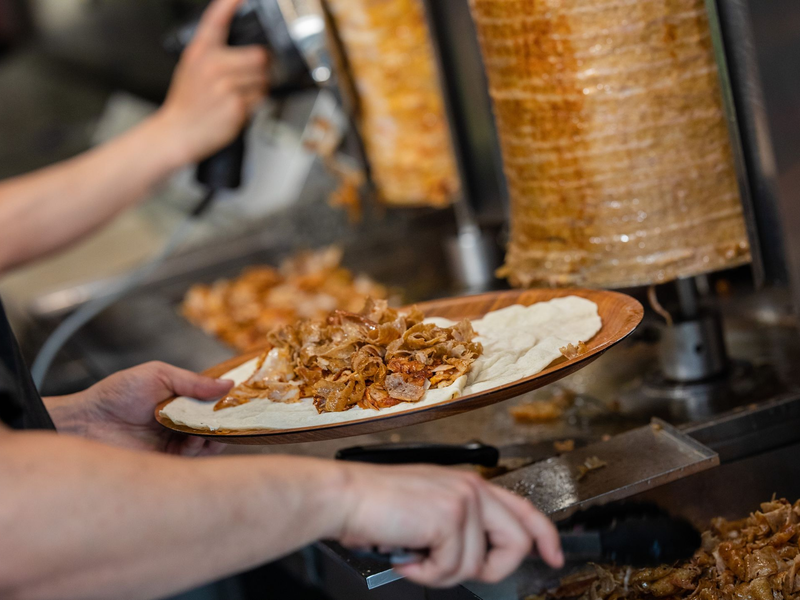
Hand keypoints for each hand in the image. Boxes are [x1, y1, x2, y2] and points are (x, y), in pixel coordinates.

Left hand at [46, 362, 231, 455]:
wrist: (86, 423)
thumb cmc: (117, 393)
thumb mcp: (158, 375)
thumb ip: (193, 381)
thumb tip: (229, 384)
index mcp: (180, 400)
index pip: (212, 402)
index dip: (228, 402)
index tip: (243, 399)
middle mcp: (181, 422)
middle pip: (215, 425)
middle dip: (226, 422)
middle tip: (233, 418)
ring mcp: (174, 443)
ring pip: (208, 443)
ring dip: (213, 436)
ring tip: (209, 429)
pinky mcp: (166, 462)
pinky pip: (192, 460)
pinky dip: (198, 450)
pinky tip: (194, 440)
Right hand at [155, 0, 268, 164]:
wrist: (178, 131)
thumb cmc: (188, 101)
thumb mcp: (192, 66)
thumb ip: (214, 52)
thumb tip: (248, 47)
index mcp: (200, 51)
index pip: (216, 19)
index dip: (230, 4)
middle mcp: (212, 64)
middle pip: (260, 56)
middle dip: (261, 68)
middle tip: (248, 77)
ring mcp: (225, 85)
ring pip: (264, 79)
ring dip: (259, 88)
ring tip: (238, 94)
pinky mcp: (236, 105)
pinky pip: (260, 99)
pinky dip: (255, 105)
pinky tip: (237, 107)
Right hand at [335, 464, 563, 587]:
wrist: (346, 496)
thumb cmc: (376, 505)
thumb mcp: (428, 508)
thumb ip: (459, 524)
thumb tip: (477, 557)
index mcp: (468, 484)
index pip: (523, 509)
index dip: (545, 536)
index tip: (554, 557)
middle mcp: (472, 488)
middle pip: (517, 542)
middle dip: (489, 570)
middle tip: (449, 569)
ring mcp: (464, 500)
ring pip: (478, 565)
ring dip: (440, 572)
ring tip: (413, 556)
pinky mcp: (451, 516)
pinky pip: (453, 568)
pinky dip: (426, 573)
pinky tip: (406, 556)